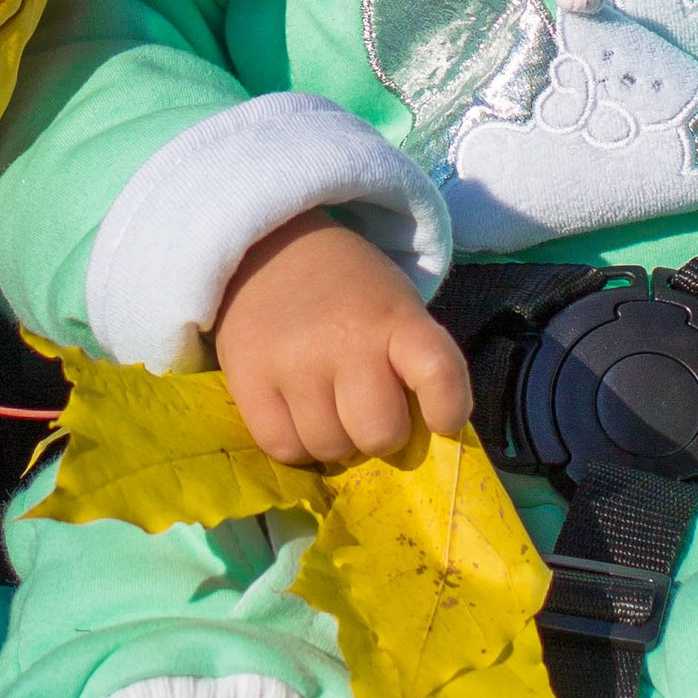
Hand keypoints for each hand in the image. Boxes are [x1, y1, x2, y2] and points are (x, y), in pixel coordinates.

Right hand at [214, 212, 474, 469]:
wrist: (272, 249)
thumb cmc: (350, 295)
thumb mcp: (396, 308)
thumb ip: (414, 366)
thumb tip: (420, 443)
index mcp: (395, 319)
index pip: (439, 373)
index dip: (449, 409)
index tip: (442, 421)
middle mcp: (346, 340)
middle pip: (380, 433)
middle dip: (381, 433)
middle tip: (368, 409)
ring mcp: (293, 362)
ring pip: (330, 449)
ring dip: (335, 439)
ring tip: (328, 405)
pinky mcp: (248, 379)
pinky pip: (284, 449)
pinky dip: (296, 443)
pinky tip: (297, 412)